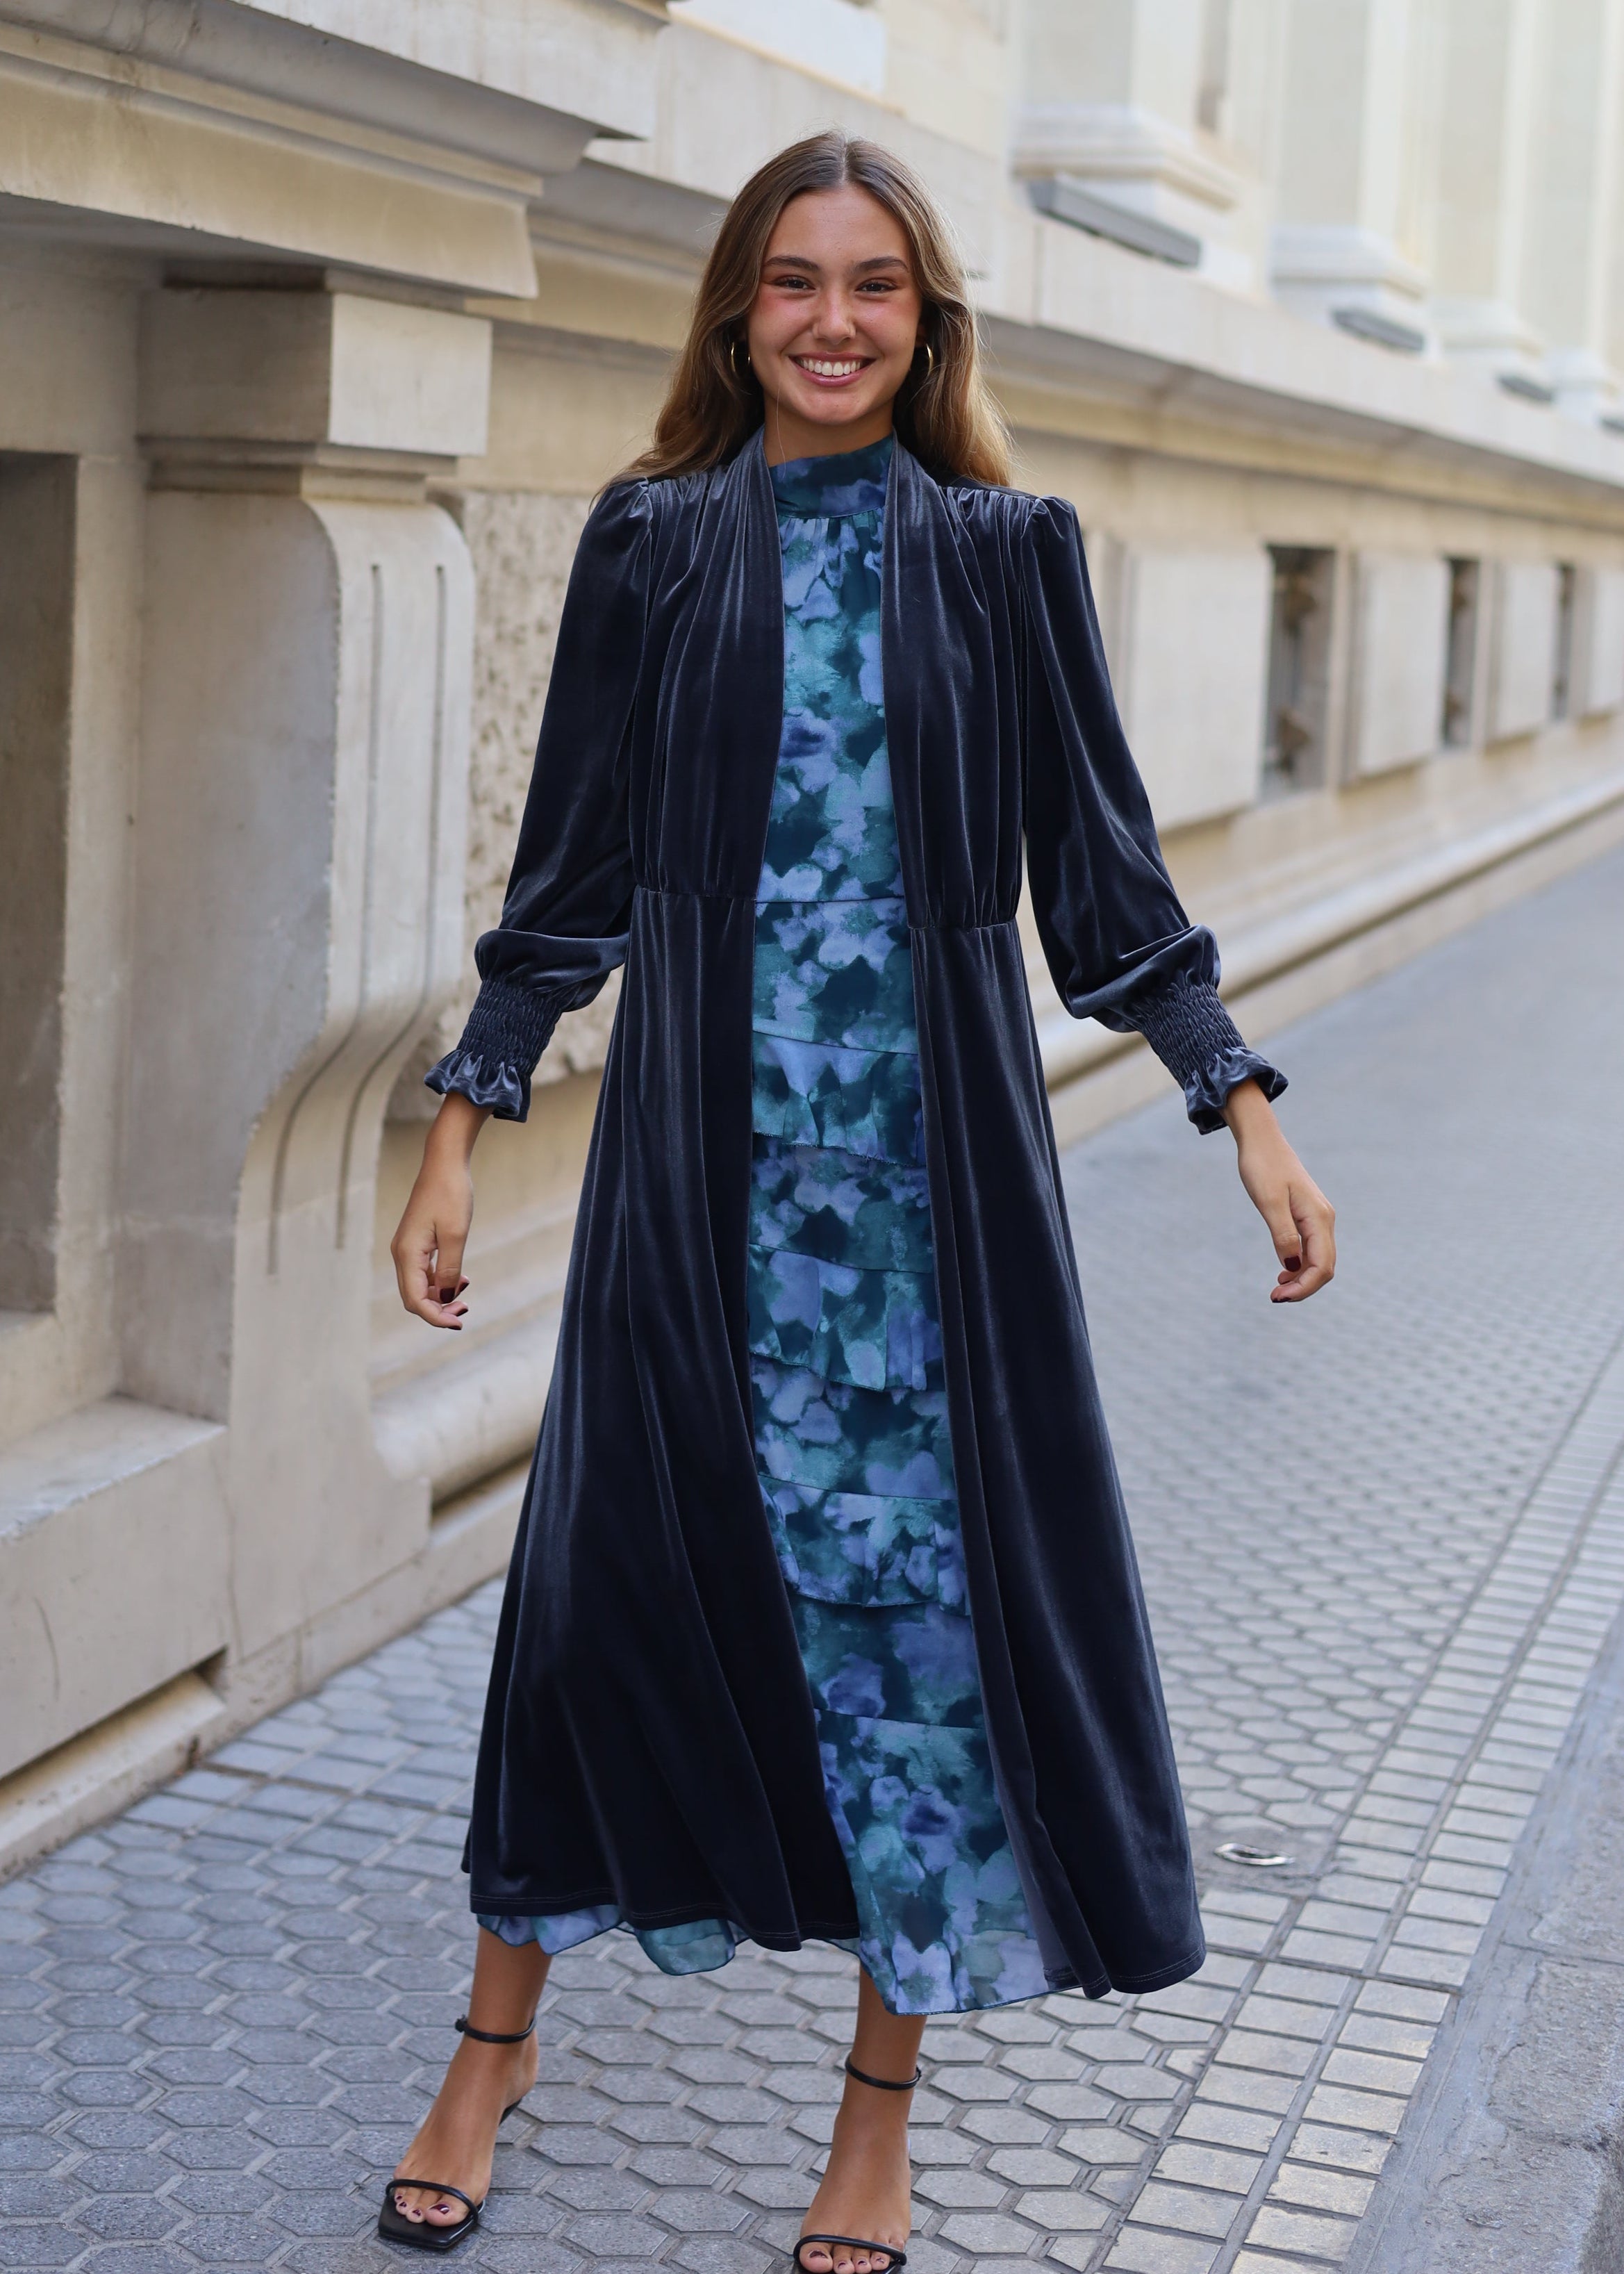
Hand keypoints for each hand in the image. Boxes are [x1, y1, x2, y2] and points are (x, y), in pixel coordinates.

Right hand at [390, 1093, 489, 1328]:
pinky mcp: (417, 1242)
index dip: (434, 1317)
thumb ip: (448, 1271)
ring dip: (439, 1297)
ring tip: (465, 1299)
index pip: (414, 1300)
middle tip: (465, 1312)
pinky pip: (423, 1272)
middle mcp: (402, 1253)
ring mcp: (408, 1248)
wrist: (445, 1163)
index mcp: (407, 1254)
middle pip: (414, 1297)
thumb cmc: (451, 1195)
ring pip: (419, 1286)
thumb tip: (443, 1300)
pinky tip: (460, 1280)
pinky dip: (440, 1282)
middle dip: (437, 1310)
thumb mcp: (456, 1235)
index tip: (458, 1323)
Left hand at [1223, 1080, 1335, 1302]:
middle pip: (1324, 1267)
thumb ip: (1282, 1234)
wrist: (1261, 1141)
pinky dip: (1299, 1265)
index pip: (1321, 1265)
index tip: (1278, 1296)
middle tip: (1274, 1297)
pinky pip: (1311, 1249)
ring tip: (1277, 1290)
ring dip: (1301, 1279)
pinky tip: (1283, 1271)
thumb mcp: (1268, 1201)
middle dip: (1303, 1288)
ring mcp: (1317, 1218)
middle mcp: (1323, 1220)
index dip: (1304, 1287)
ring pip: (1319, 1260)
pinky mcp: (1307, 1216)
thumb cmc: (1262, 1167)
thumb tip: (1291, 1265)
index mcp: (1318, 1217)